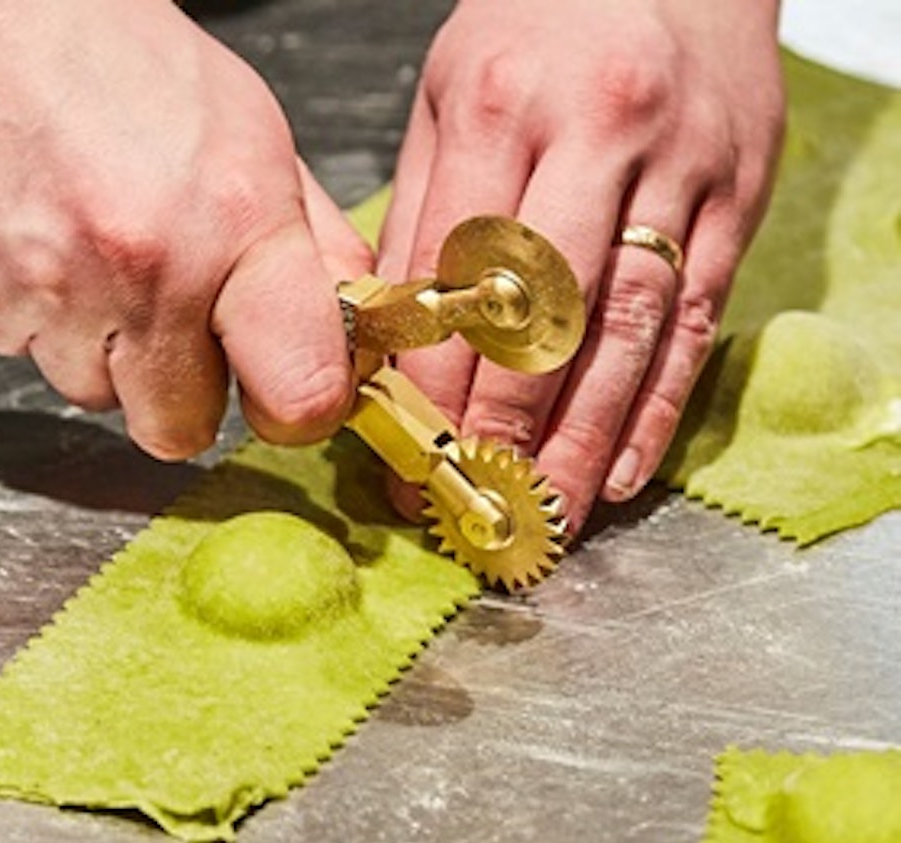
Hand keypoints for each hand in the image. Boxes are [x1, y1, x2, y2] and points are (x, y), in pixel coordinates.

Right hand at [0, 0, 372, 459]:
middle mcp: (141, 269)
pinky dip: (32, 316)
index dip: (293, 407)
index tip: (283, 393)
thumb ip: (310, 246)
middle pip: (179, 428)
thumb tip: (351, 334)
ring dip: (98, 348)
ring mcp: (46, 294)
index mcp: (232, 223)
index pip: (298, 394)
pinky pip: (20, 356)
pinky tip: (33, 238)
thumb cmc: (114, 59)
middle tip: (165, 313)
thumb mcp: (251, 133)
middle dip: (177, 386)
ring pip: (93, 395)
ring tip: (86, 251)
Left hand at [377, 0, 784, 532]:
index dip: (434, 384)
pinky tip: (621, 468)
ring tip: (546, 515)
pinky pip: (696, 320)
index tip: (407, 460)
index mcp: (497, 106)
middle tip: (474, 506)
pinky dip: (657, 404)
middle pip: (544, 313)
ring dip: (584, 438)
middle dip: (504, 428)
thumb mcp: (444, 93)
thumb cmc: (539, 28)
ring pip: (626, 329)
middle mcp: (595, 136)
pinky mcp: (739, 196)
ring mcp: (679, 167)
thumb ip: (417, 213)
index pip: (457, 276)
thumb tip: (383, 339)